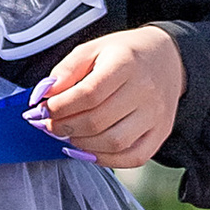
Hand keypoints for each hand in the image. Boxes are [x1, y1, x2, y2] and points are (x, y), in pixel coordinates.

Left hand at [34, 23, 186, 169]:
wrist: (167, 58)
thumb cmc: (124, 54)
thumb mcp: (92, 49)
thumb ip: (65, 70)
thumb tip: (42, 95)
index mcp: (126, 64)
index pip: (88, 94)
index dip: (59, 107)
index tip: (42, 109)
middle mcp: (145, 90)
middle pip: (98, 121)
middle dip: (65, 127)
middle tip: (49, 125)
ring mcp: (156, 115)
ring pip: (114, 143)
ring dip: (82, 145)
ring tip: (69, 134)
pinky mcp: (161, 132)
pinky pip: (133, 157)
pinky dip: (106, 160)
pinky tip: (88, 150)